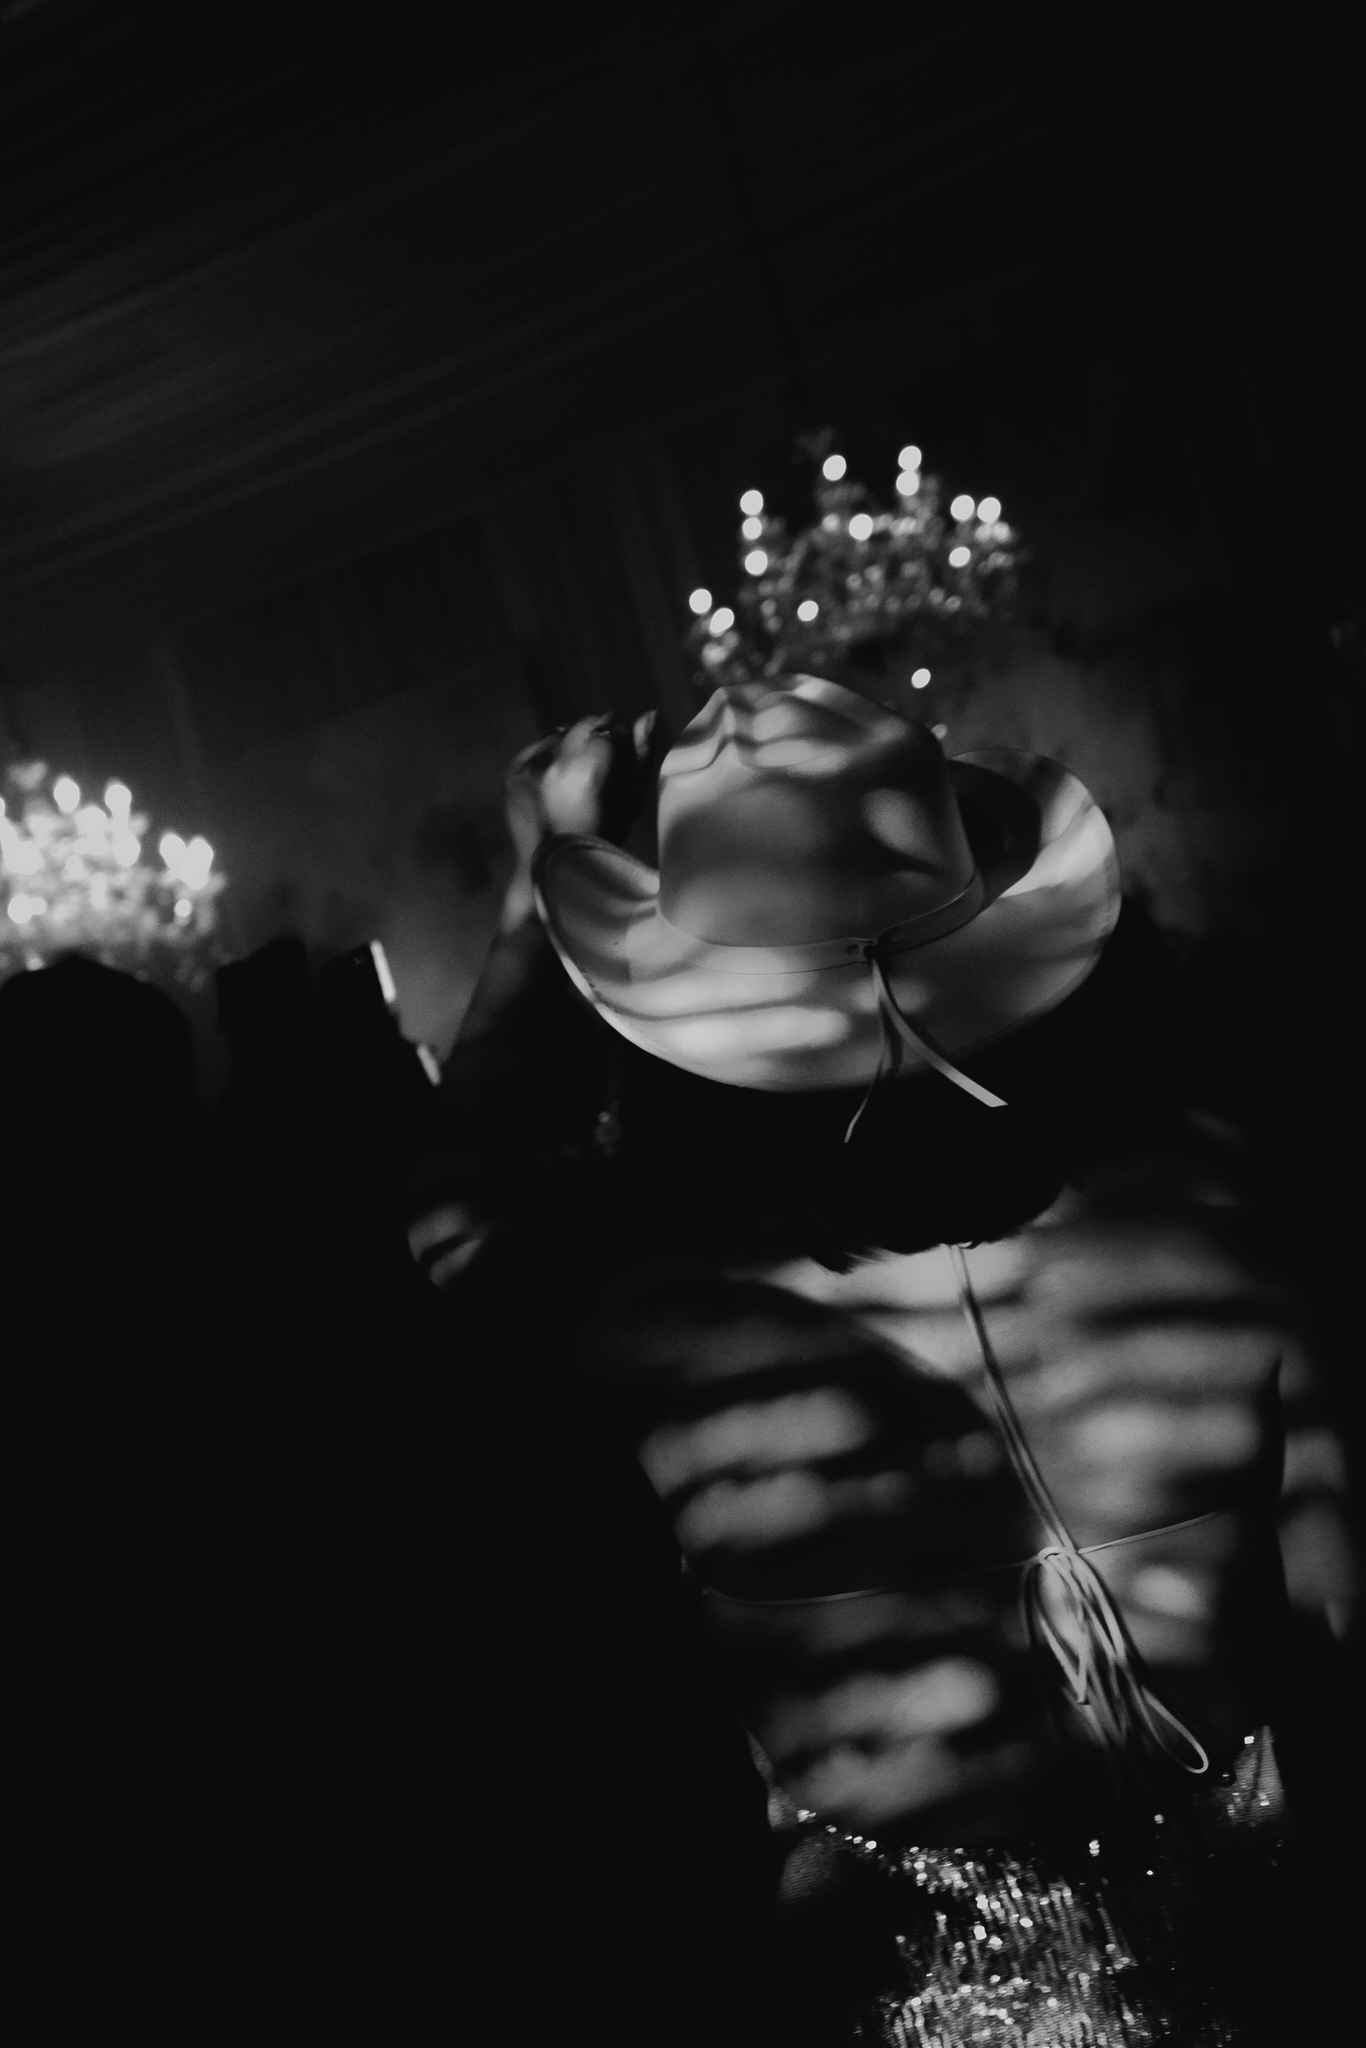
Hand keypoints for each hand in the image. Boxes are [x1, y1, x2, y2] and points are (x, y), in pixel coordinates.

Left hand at [503, 711, 657, 872]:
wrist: (551, 871)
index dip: (620, 738)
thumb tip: (649, 713)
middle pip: (583, 723)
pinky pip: (539, 747)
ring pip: (561, 734)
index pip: (608, 724)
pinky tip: (556, 787)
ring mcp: (526, 767)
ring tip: (576, 783)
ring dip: (572, 748)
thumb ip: (641, 755)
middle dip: (595, 739)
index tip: (621, 758)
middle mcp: (552, 765)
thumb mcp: (631, 802)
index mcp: (585, 772)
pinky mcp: (511, 771)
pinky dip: (550, 759)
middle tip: (599, 772)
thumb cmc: (601, 839)